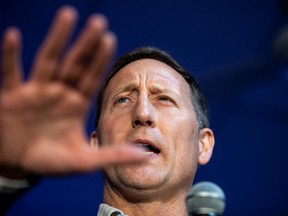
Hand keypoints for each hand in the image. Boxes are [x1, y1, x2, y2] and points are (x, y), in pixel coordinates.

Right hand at [0, 6, 143, 175]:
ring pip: (47, 60)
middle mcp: (58, 93)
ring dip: (57, 39)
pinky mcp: (11, 97)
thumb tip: (145, 156)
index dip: (100, 60)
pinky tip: (13, 35)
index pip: (91, 78)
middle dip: (86, 44)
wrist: (19, 165)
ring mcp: (34, 92)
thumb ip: (113, 156)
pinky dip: (11, 56)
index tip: (111, 39)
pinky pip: (11, 73)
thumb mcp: (85, 161)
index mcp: (76, 105)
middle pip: (74, 64)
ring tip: (69, 14)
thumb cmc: (52, 161)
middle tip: (99, 22)